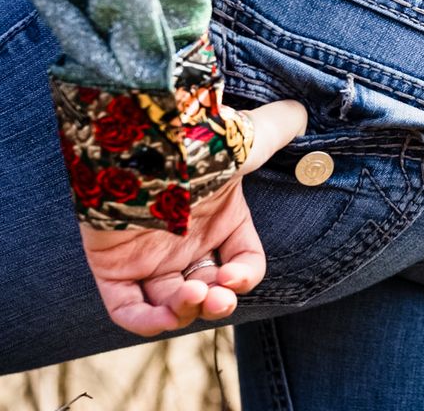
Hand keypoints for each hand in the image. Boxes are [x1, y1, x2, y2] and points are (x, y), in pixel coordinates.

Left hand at [81, 99, 306, 335]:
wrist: (142, 143)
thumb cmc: (198, 145)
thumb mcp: (247, 139)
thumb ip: (277, 128)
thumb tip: (301, 112)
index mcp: (220, 218)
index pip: (244, 262)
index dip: (246, 276)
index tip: (234, 276)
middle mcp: (187, 240)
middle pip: (209, 290)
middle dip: (218, 302)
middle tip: (215, 297)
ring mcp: (149, 255)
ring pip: (171, 304)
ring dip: (187, 312)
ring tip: (191, 296)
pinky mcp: (112, 266)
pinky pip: (126, 309)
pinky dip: (145, 322)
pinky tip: (165, 315)